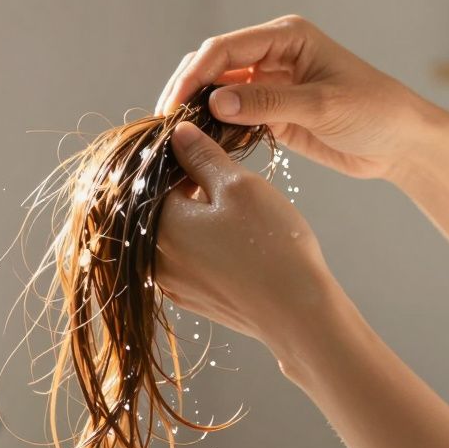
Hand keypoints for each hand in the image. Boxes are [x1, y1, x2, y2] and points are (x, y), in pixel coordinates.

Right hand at [156, 15, 441, 182]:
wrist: (401, 144)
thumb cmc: (374, 112)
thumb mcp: (321, 105)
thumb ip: (267, 103)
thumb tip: (212, 104)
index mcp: (286, 36)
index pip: (226, 48)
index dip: (195, 73)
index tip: (175, 103)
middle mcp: (272, 55)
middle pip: (214, 66)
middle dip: (187, 90)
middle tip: (166, 123)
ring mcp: (270, 85)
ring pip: (217, 93)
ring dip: (197, 112)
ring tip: (176, 137)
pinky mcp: (271, 114)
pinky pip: (232, 118)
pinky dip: (214, 130)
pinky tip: (200, 147)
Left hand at [156, 122, 340, 362]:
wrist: (297, 313)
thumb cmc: (269, 246)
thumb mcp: (238, 185)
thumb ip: (201, 155)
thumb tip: (177, 134)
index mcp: (156, 224)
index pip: (151, 176)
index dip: (178, 157)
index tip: (204, 150)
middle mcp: (151, 257)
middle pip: (156, 206)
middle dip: (184, 186)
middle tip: (222, 176)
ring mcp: (168, 282)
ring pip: (170, 233)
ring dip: (192, 215)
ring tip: (231, 208)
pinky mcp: (188, 298)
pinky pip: (183, 259)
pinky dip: (199, 243)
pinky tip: (231, 238)